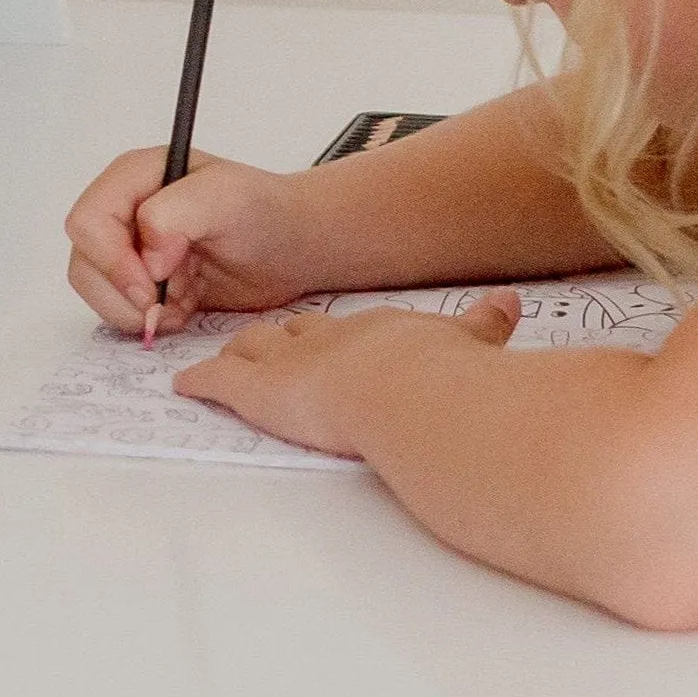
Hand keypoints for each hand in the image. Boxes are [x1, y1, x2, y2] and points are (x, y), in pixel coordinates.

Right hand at [65, 147, 317, 335]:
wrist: (289, 246)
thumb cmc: (264, 211)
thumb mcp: (226, 197)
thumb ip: (175, 214)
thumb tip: (147, 257)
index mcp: (133, 177)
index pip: (88, 221)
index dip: (112, 260)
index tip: (151, 285)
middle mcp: (123, 210)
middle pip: (85, 262)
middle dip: (124, 293)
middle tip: (166, 302)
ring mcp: (128, 248)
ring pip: (96, 291)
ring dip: (136, 310)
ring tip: (180, 301)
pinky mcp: (140, 281)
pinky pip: (119, 310)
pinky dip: (149, 320)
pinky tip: (183, 307)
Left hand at [176, 292, 521, 457]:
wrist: (410, 387)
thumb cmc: (439, 374)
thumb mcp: (469, 340)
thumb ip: (486, 324)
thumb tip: (513, 305)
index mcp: (372, 331)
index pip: (342, 330)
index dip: (326, 334)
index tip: (321, 336)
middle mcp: (325, 340)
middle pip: (289, 333)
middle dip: (275, 340)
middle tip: (262, 343)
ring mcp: (288, 363)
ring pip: (251, 351)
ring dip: (235, 356)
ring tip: (220, 358)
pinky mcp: (259, 391)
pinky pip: (218, 382)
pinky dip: (199, 384)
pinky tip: (184, 386)